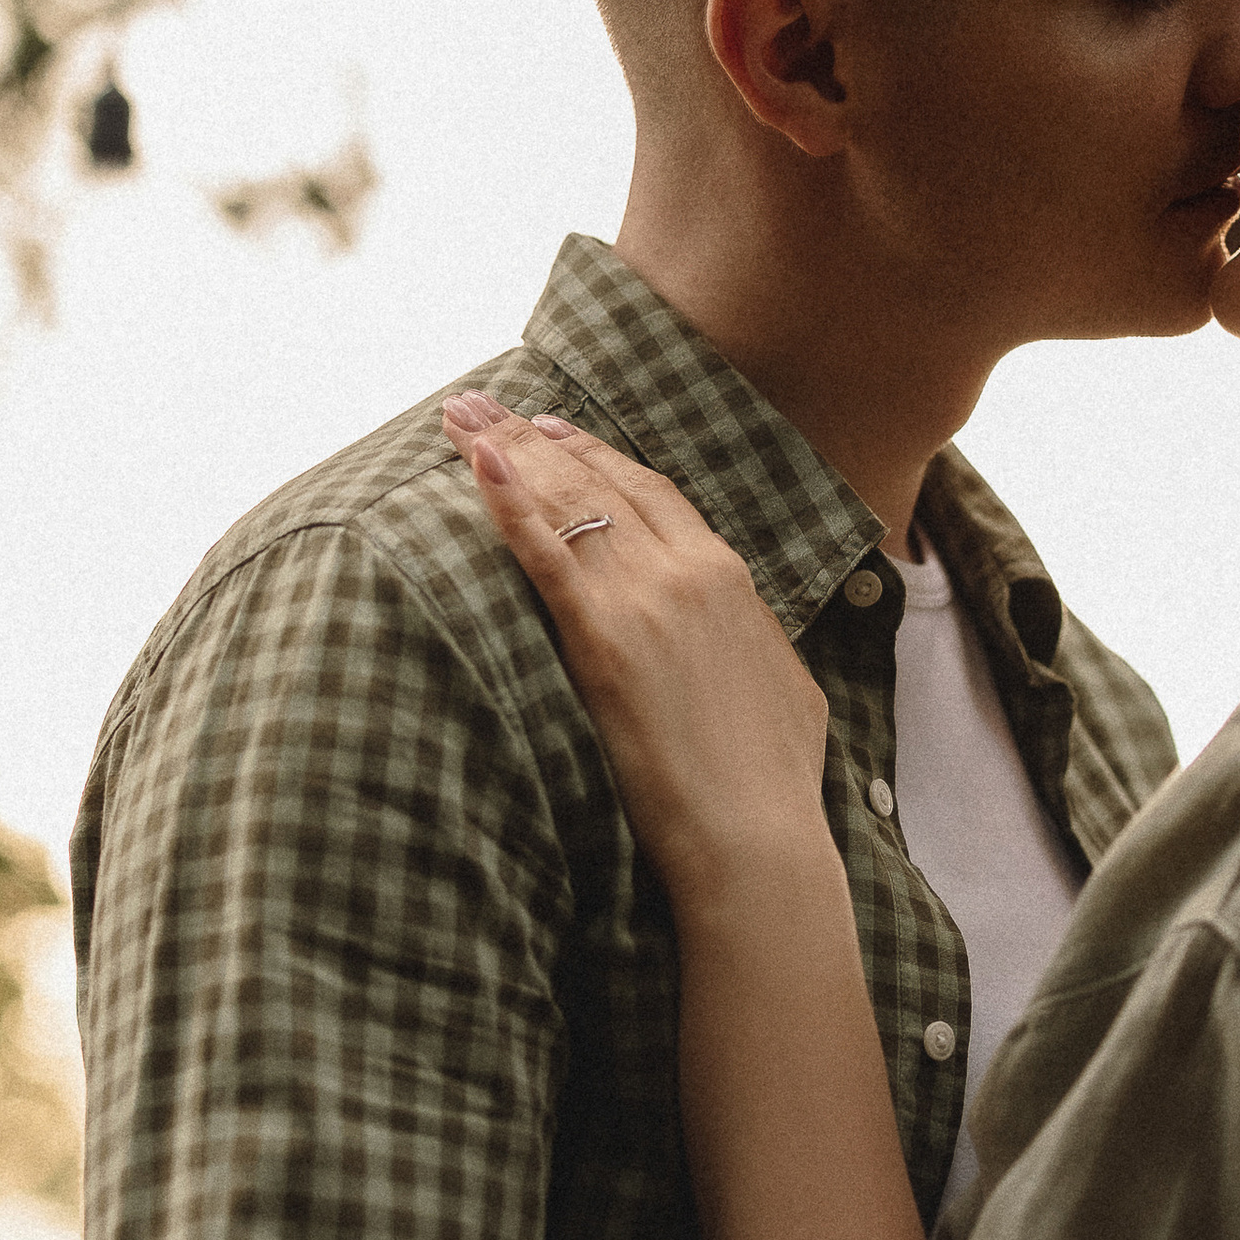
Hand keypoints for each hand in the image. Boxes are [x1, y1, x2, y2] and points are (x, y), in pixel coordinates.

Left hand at [443, 393, 830, 897]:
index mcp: (731, 578)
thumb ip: (749, 644)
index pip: (653, 494)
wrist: (757, 836)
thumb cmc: (771, 786)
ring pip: (567, 500)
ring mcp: (646, 598)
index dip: (599, 458)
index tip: (557, 432)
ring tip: (458, 415)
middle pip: (600, 482)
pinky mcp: (603, 638)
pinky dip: (507, 498)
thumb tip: (741, 641)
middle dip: (536, 435)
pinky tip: (474, 459)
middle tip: (484, 402)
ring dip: (505, 448)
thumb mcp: (781, 690)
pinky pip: (544, 548)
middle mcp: (690, 570)